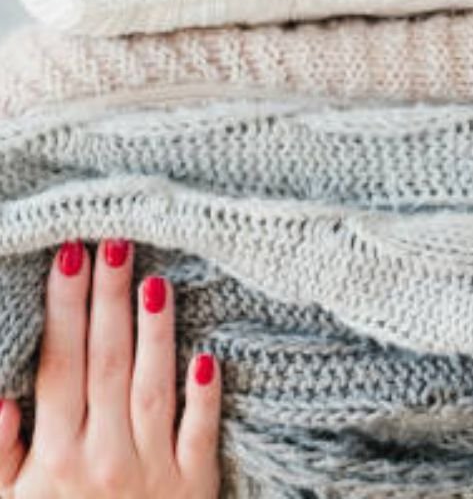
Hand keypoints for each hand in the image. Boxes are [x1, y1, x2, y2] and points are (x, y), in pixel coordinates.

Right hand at [0, 239, 221, 497]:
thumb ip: (1, 455)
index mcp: (54, 455)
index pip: (59, 366)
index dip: (64, 310)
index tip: (70, 256)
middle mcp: (102, 456)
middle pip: (106, 364)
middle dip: (108, 300)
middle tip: (116, 242)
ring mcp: (151, 468)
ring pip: (152, 388)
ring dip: (155, 333)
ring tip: (157, 281)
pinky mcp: (194, 482)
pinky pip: (199, 433)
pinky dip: (203, 398)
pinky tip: (208, 356)